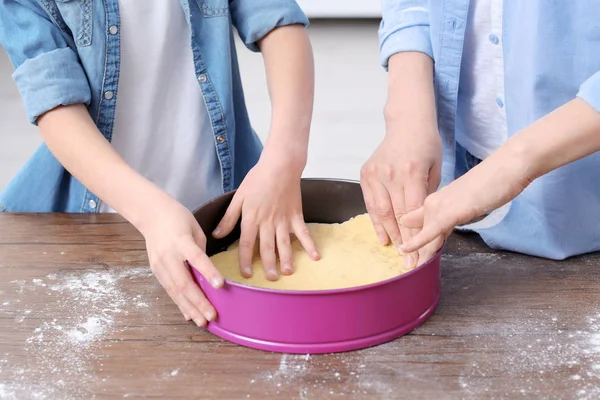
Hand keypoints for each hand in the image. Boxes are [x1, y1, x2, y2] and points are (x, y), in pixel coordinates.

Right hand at [141, 197, 223, 326]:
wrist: (151, 214)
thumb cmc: (178, 218)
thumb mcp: (195, 229)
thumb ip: (201, 252)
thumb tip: (207, 274)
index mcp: (182, 240)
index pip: (196, 258)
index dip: (208, 273)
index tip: (220, 286)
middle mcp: (169, 255)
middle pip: (184, 281)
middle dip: (199, 301)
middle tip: (212, 315)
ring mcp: (160, 265)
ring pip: (175, 291)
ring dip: (190, 308)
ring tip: (202, 321)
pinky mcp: (156, 271)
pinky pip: (169, 290)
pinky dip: (180, 303)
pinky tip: (189, 314)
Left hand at [212, 154, 319, 279]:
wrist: (280, 165)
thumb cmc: (257, 179)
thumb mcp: (239, 197)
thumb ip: (229, 218)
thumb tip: (217, 235)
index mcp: (252, 218)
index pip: (247, 244)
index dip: (246, 260)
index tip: (247, 274)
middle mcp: (268, 222)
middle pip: (267, 248)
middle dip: (268, 265)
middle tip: (270, 279)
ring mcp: (284, 220)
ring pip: (284, 244)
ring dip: (286, 259)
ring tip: (287, 272)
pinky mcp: (296, 216)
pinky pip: (304, 233)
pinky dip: (310, 245)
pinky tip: (315, 257)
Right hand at [360, 122, 442, 267]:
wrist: (407, 124)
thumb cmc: (426, 144)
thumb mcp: (436, 169)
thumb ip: (429, 196)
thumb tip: (427, 223)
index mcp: (411, 173)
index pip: (413, 213)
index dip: (416, 237)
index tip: (420, 254)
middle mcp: (391, 175)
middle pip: (396, 216)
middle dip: (403, 242)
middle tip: (408, 262)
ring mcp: (376, 174)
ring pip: (380, 212)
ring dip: (388, 233)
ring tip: (395, 251)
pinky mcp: (366, 174)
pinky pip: (370, 203)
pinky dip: (375, 221)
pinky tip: (382, 235)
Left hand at [400, 149, 532, 253]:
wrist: (508, 167)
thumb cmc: (493, 182)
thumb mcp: (468, 201)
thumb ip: (455, 213)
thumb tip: (448, 225)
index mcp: (437, 199)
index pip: (417, 222)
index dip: (412, 238)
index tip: (407, 253)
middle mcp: (433, 201)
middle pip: (416, 231)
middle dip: (413, 249)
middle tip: (408, 266)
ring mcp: (439, 206)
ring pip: (421, 234)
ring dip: (416, 252)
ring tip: (409, 267)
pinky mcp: (449, 212)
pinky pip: (428, 232)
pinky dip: (417, 243)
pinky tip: (406, 250)